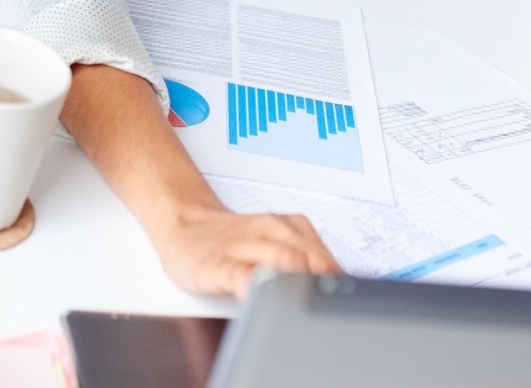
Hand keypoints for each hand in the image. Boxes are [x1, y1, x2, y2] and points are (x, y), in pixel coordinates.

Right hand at [147, 199, 340, 298]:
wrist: (184, 225)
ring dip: (301, 280)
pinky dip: (257, 288)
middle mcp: (269, 232)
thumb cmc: (231, 242)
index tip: (345, 300)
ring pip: (284, 260)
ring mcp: (243, 248)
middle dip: (325, 283)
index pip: (326, 258)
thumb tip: (339, 288)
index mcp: (288, 228)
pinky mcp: (218, 265)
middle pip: (311, 258)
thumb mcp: (274, 242)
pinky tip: (266, 298)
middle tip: (330, 305)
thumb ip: (305, 261)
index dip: (338, 282)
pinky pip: (242, 276)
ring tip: (308, 300)